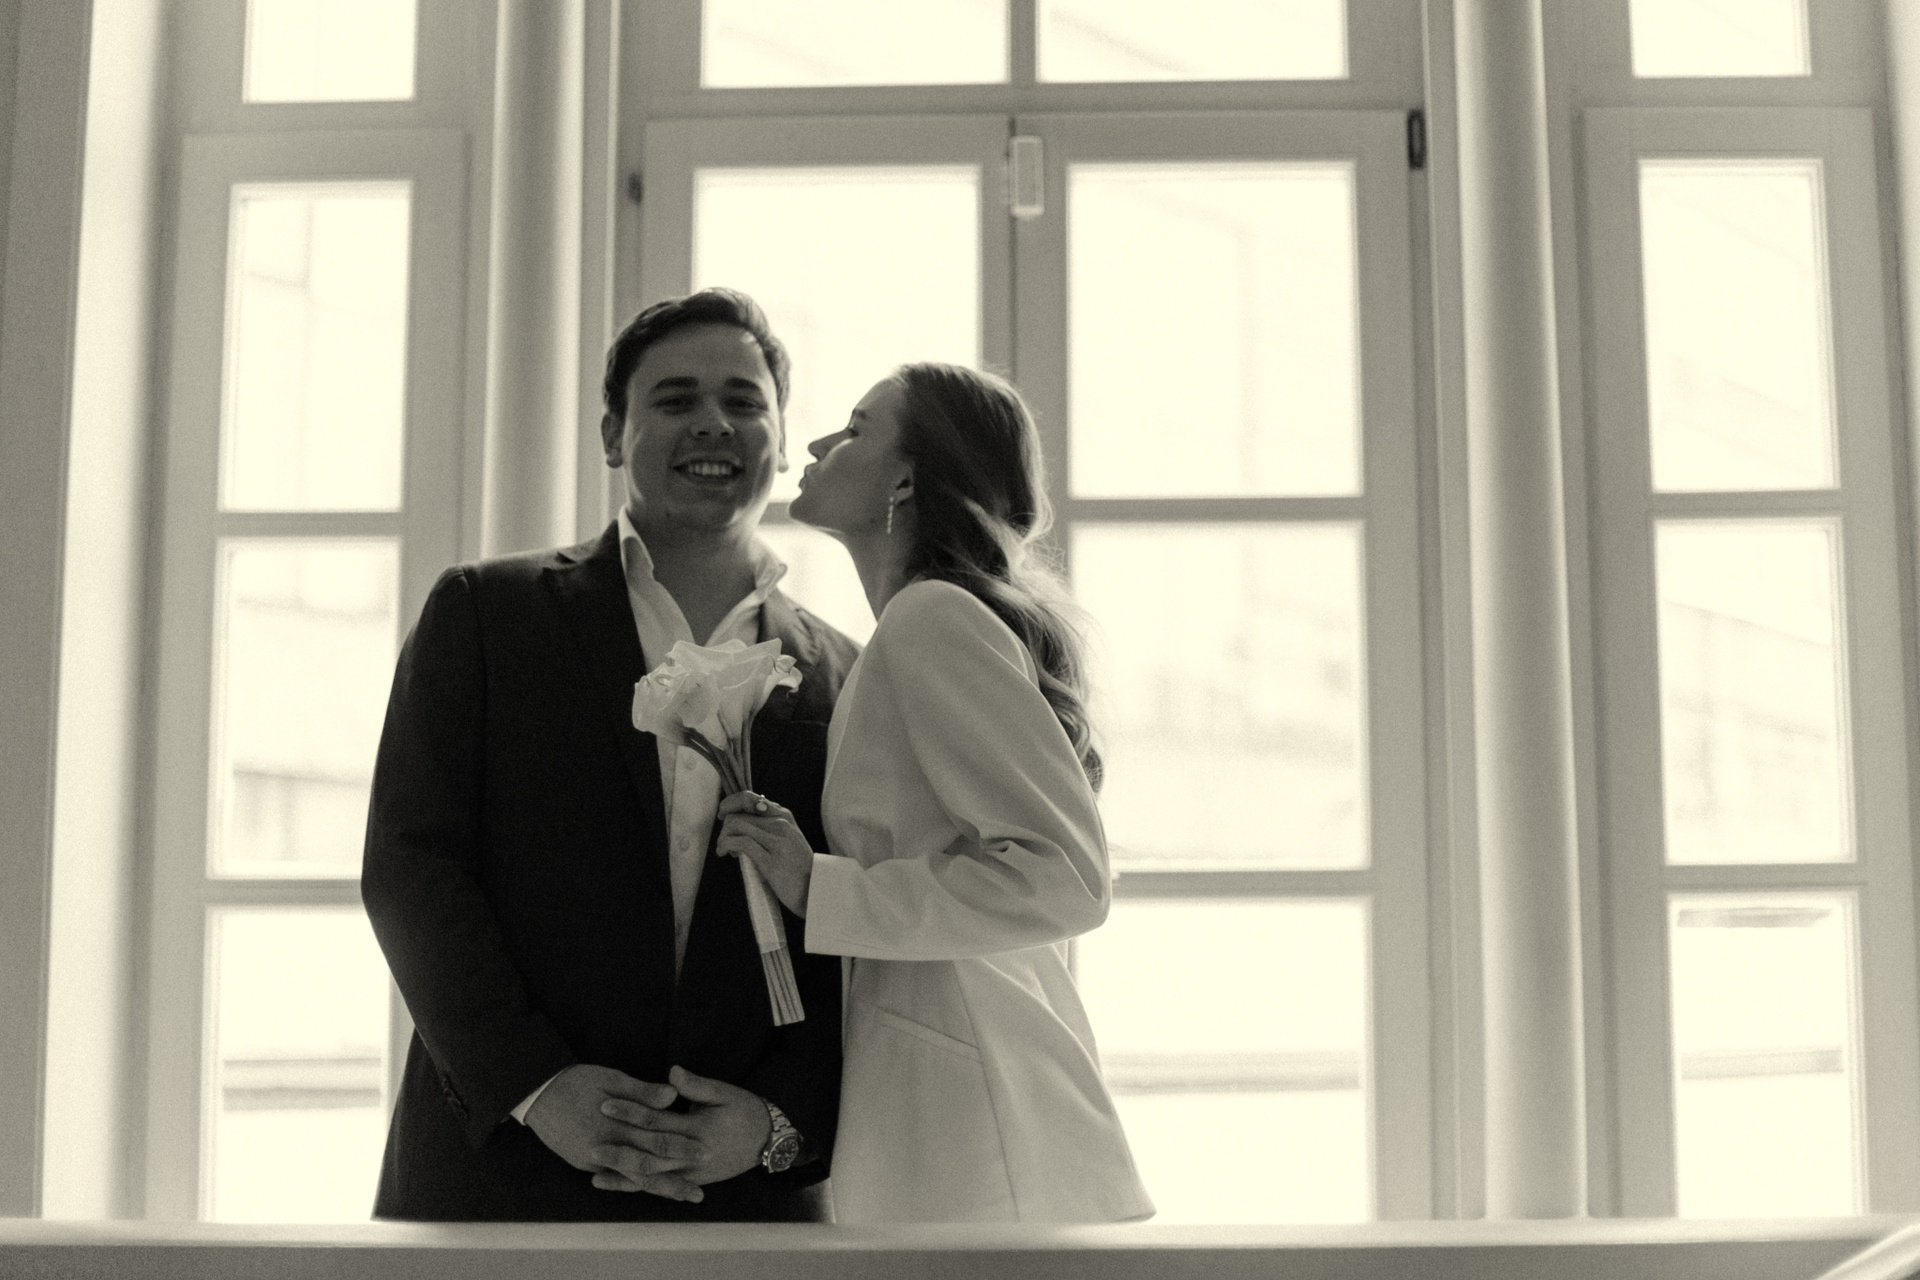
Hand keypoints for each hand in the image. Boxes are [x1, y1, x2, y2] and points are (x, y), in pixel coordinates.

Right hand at [523, 1064, 702, 1202]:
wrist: (536, 1094)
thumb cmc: (576, 1081)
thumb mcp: (611, 1078)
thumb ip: (642, 1091)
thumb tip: (673, 1097)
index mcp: (615, 1123)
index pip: (656, 1138)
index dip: (682, 1146)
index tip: (705, 1151)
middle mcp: (605, 1147)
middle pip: (647, 1167)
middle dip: (675, 1178)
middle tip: (700, 1192)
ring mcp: (593, 1159)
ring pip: (632, 1178)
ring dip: (659, 1187)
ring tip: (684, 1196)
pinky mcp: (585, 1164)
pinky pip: (615, 1178)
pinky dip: (635, 1185)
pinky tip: (652, 1188)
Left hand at [591, 1065, 773, 1192]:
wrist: (768, 1139)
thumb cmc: (744, 1110)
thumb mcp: (723, 1092)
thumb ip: (695, 1086)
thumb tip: (671, 1073)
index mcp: (698, 1128)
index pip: (657, 1120)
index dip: (630, 1111)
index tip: (606, 1104)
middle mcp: (693, 1154)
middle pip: (649, 1152)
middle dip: (619, 1149)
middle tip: (590, 1144)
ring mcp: (692, 1172)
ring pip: (652, 1176)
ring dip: (623, 1175)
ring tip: (594, 1172)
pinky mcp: (692, 1181)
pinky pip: (660, 1186)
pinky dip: (636, 1186)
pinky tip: (614, 1184)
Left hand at [716, 791, 813, 916]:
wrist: (816, 889)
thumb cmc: (798, 868)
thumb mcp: (788, 839)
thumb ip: (770, 826)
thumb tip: (743, 820)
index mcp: (784, 816)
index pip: (749, 798)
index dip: (730, 804)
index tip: (723, 814)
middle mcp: (781, 824)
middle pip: (738, 814)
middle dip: (724, 828)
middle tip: (724, 842)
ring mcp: (777, 841)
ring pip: (736, 825)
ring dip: (723, 837)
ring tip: (723, 850)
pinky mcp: (771, 860)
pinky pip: (741, 843)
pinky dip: (726, 845)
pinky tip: (725, 853)